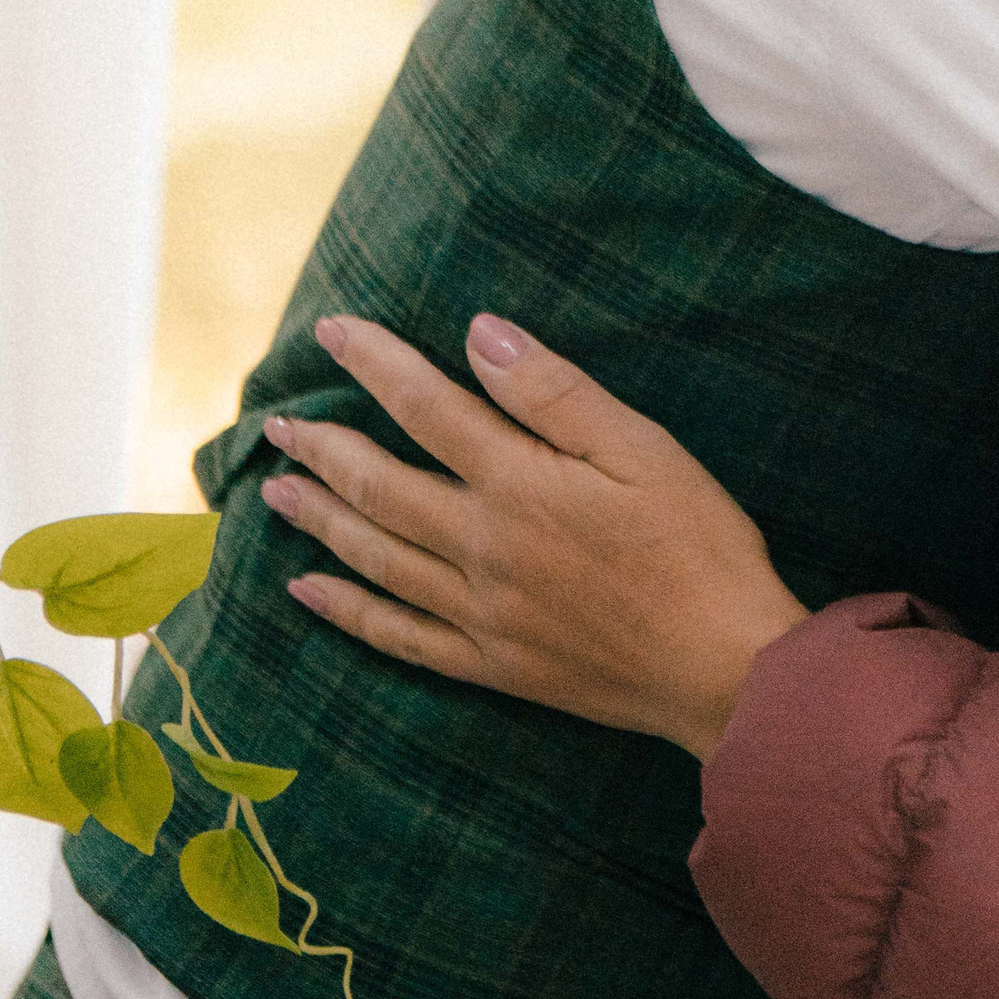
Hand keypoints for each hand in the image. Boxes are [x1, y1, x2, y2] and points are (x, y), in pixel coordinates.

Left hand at [259, 314, 808, 760]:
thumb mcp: (643, 450)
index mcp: (520, 485)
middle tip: (280, 424)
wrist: (722, 668)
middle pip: (379, 487)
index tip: (331, 330)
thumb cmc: (699, 547)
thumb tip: (481, 335)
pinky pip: (396, 636)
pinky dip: (346, 611)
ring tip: (276, 492)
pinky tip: (308, 592)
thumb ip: (555, 393)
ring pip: (374, 558)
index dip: (374, 363)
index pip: (426, 408)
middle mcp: (482, 548)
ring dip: (320, 519)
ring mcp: (479, 613)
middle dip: (323, 448)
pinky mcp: (490, 665)